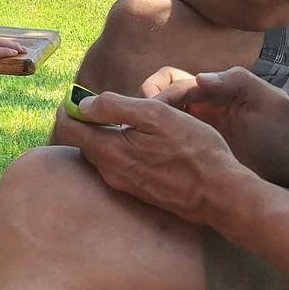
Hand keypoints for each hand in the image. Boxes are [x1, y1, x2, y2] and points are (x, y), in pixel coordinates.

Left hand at [53, 88, 255, 225]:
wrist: (221, 195)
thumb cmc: (194, 151)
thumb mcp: (156, 115)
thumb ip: (115, 106)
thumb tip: (83, 104)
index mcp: (108, 151)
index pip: (66, 127)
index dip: (68, 106)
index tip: (80, 95)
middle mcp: (109, 172)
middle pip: (82, 140)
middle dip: (89, 120)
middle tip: (111, 106)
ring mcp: (124, 185)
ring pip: (101, 153)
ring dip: (107, 135)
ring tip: (131, 122)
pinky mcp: (138, 192)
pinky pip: (118, 166)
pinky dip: (121, 150)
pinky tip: (144, 143)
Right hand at [143, 65, 288, 188]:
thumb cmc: (284, 134)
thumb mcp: (270, 101)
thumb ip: (239, 82)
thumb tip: (200, 78)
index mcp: (215, 90)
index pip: (176, 82)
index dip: (162, 94)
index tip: (153, 111)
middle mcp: (200, 105)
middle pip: (159, 93)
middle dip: (145, 103)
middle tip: (140, 122)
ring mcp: (195, 127)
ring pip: (157, 116)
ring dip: (145, 122)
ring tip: (139, 139)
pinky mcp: (193, 148)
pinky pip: (166, 138)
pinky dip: (152, 140)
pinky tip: (149, 152)